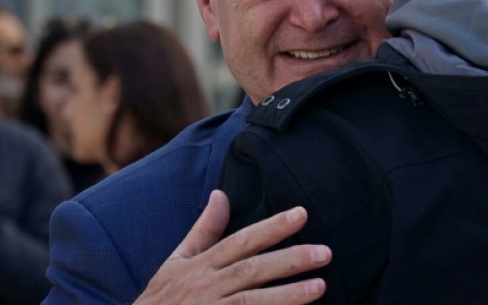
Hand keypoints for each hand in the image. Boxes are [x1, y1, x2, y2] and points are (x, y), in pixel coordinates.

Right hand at [134, 190, 330, 304]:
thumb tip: (221, 194)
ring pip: (252, 302)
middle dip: (290, 260)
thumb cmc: (161, 299)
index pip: (241, 241)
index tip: (301, 214)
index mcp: (201, 265)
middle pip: (252, 270)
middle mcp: (206, 287)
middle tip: (326, 252)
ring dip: (288, 295)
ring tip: (321, 286)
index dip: (272, 227)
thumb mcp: (177, 260)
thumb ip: (204, 229)